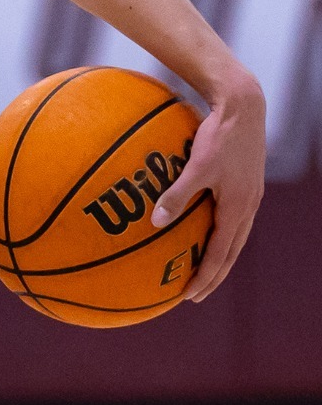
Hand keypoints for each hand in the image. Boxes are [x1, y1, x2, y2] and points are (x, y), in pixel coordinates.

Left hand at [153, 74, 265, 303]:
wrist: (243, 108)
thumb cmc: (219, 136)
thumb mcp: (197, 166)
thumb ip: (177, 194)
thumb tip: (156, 222)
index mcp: (238, 208)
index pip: (221, 254)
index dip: (206, 277)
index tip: (189, 296)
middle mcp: (247, 207)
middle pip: (230, 252)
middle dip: (213, 276)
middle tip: (194, 295)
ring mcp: (248, 196)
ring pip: (233, 237)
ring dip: (217, 257)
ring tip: (199, 271)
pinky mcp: (244, 185)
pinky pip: (231, 219)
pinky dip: (218, 234)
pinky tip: (201, 232)